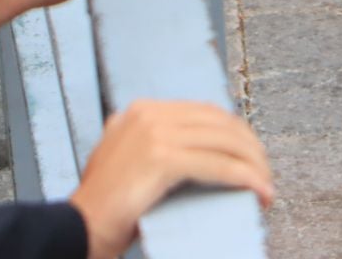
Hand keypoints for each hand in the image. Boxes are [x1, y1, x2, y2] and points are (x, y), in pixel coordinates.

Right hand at [67, 100, 273, 257]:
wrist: (75, 230)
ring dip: (254, 165)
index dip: (235, 133)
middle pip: (219, 122)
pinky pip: (218, 165)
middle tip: (264, 174)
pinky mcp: (161, 158)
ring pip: (224, 142)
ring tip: (266, 187)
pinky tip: (259, 191)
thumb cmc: (104, 210)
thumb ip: (153, 147)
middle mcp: (148, 114)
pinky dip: (245, 178)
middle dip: (250, 148)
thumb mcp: (126, 162)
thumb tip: (200, 152)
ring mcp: (153, 133)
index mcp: (140, 111)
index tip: (251, 156)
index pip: (204, 112)